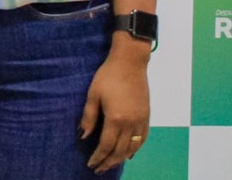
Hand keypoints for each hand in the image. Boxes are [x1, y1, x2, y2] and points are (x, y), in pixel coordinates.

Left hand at [80, 40, 150, 172]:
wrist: (130, 63)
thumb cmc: (107, 76)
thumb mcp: (93, 94)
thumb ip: (88, 116)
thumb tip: (84, 136)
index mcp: (116, 119)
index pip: (106, 145)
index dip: (98, 157)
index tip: (91, 164)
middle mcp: (131, 123)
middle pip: (120, 151)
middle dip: (109, 162)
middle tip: (99, 169)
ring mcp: (141, 120)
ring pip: (133, 147)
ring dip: (122, 158)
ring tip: (112, 163)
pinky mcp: (147, 116)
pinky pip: (143, 138)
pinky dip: (136, 149)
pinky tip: (129, 152)